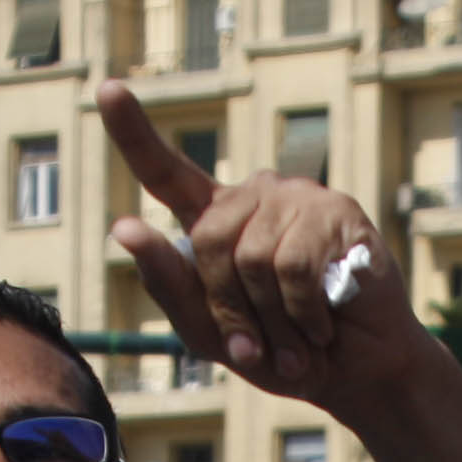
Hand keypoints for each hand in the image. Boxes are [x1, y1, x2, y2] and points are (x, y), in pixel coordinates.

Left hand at [101, 85, 445, 424]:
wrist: (355, 373)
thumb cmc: (279, 351)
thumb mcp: (208, 331)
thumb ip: (167, 285)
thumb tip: (124, 227)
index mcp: (216, 218)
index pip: (166, 172)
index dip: (134, 132)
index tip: (106, 89)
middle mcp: (253, 196)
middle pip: (208, 239)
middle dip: (230, 306)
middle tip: (263, 344)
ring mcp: (297, 197)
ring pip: (252, 258)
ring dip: (272, 320)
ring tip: (298, 339)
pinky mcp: (338, 211)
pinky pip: (294, 267)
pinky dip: (301, 314)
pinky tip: (322, 324)